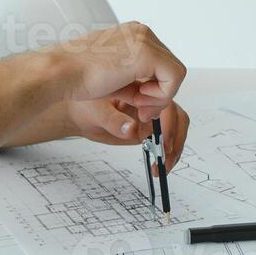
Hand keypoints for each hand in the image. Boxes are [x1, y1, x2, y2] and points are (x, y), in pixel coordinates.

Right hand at [55, 22, 185, 120]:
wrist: (60, 73)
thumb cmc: (77, 75)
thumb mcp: (115, 77)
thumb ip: (136, 81)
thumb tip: (155, 94)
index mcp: (133, 34)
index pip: (160, 63)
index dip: (155, 87)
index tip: (140, 103)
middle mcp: (141, 32)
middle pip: (170, 67)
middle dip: (159, 94)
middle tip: (143, 110)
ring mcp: (145, 40)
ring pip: (175, 73)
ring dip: (160, 96)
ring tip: (139, 106)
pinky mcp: (147, 53)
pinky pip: (174, 77)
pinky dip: (163, 95)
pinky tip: (140, 101)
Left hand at [69, 99, 190, 165]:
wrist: (78, 114)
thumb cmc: (85, 105)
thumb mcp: (96, 112)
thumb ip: (113, 121)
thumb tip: (131, 129)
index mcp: (141, 89)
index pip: (165, 102)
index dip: (167, 122)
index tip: (161, 140)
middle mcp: (150, 101)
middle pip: (177, 116)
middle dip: (176, 137)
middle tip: (165, 155)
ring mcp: (152, 115)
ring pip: (176, 128)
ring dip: (175, 148)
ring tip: (163, 165)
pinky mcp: (149, 129)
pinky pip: (167, 139)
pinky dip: (168, 153)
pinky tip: (159, 165)